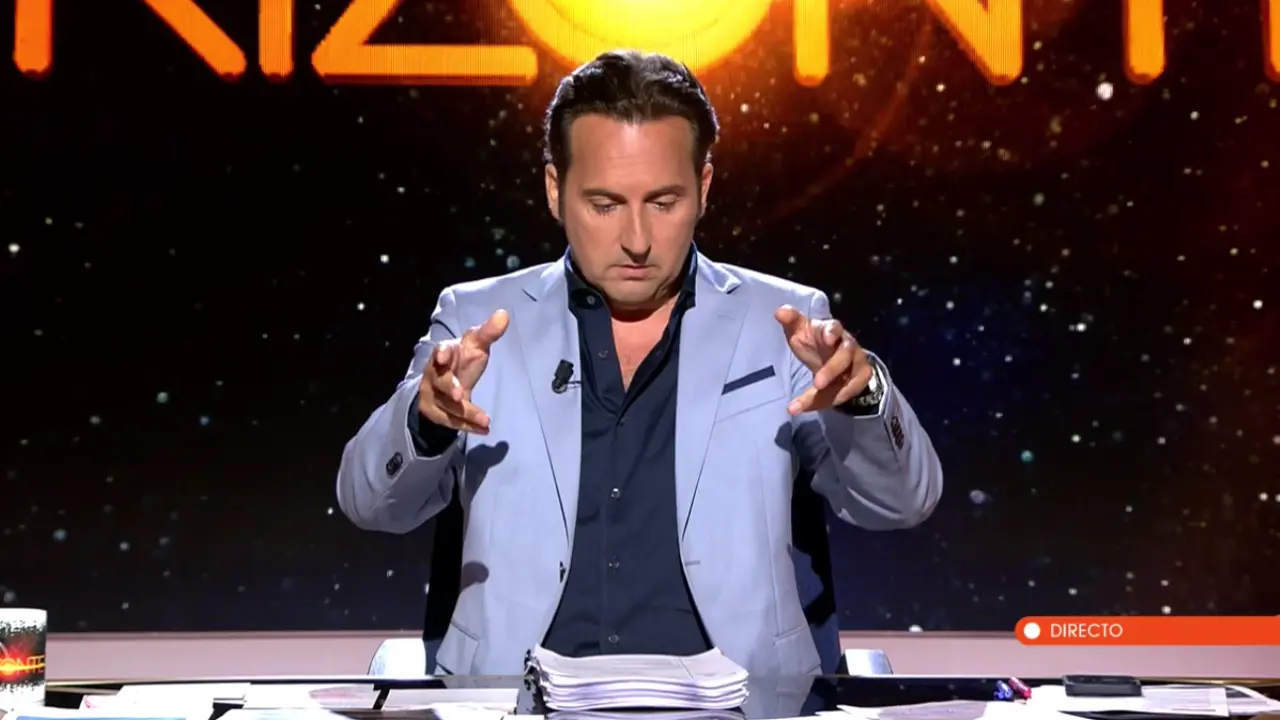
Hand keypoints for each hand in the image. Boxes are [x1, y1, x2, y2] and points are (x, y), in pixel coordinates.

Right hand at [418, 309, 509, 434]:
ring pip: (446, 406)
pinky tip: (484, 430)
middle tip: (459, 394)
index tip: (444, 356)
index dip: (442, 353)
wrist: (443, 387)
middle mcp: (434, 375)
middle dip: (448, 387)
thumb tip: (504, 314)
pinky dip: (468, 426)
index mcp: (444, 354)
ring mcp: (433, 396)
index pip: (440, 351)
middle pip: (438, 381)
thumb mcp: (475, 346)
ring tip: (485, 421)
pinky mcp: (436, 414)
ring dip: (466, 413)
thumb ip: (488, 333)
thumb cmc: (462, 362)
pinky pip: (451, 422)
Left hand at [776, 305, 872, 414]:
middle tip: (817, 383)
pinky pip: (844, 395)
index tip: (828, 339)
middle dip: (832, 370)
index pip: (835, 328)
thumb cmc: (815, 341)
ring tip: (805, 404)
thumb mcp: (801, 330)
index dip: (832, 332)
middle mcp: (848, 346)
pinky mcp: (859, 381)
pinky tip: (808, 407)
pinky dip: (827, 402)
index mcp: (832, 331)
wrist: (833, 357)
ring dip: (828, 394)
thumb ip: (791, 320)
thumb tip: (779, 311)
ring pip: (846, 382)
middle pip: (845, 357)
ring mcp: (857, 364)